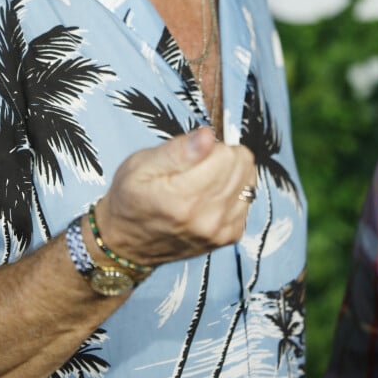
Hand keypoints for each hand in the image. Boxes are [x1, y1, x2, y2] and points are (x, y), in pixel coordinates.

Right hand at [95, 126, 255, 265]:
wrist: (128, 242)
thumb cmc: (131, 198)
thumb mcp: (141, 165)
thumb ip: (177, 150)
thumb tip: (208, 136)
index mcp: (184, 199)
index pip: (227, 155)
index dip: (210, 145)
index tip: (191, 154)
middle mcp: (208, 219)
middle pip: (242, 166)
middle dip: (221, 157)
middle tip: (195, 166)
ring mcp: (221, 231)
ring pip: (248, 181)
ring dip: (229, 174)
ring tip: (202, 180)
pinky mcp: (229, 237)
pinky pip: (247, 198)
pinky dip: (232, 191)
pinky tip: (210, 194)